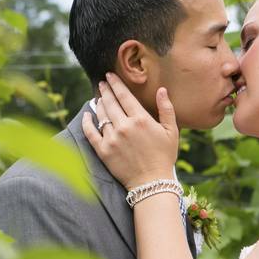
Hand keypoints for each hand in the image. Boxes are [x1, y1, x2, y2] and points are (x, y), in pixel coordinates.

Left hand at [81, 72, 178, 189]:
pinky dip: (87, 122)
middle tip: (102, 83)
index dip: (115, 84)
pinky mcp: (103, 151)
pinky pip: (91, 133)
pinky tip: (86, 115)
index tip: (109, 76)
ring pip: (101, 115)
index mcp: (141, 119)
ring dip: (99, 104)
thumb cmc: (164, 156)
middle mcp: (124, 126)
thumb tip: (161, 90)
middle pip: (110, 103)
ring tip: (99, 98)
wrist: (152, 183)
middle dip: (105, 90)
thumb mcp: (171, 131)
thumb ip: (166, 109)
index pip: (124, 96)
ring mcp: (112, 139)